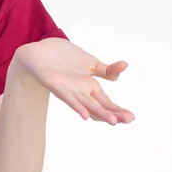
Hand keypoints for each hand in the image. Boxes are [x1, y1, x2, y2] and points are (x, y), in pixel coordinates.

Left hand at [13, 38, 134, 124]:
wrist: (39, 50)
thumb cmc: (62, 57)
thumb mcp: (89, 61)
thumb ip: (106, 69)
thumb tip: (125, 65)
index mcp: (89, 87)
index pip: (107, 102)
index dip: (119, 110)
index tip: (132, 117)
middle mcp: (80, 92)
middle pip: (100, 106)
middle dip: (114, 114)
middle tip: (129, 120)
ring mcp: (68, 90)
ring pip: (86, 105)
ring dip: (100, 113)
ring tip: (113, 121)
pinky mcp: (55, 85)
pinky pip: (67, 98)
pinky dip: (77, 106)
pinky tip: (86, 115)